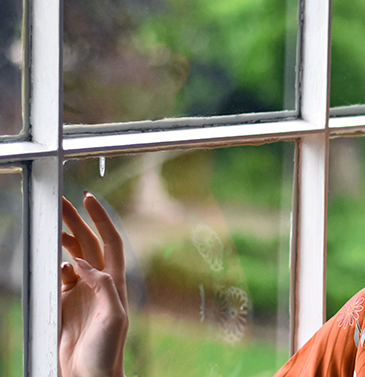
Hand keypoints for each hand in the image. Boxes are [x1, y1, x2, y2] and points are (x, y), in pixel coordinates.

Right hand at [60, 193, 128, 376]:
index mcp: (116, 282)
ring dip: (67, 238)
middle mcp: (101, 283)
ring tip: (56, 222)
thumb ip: (102, 285)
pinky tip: (56, 261)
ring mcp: (83, 292)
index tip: (89, 199)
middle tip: (62, 202)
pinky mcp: (67, 303)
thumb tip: (83, 262)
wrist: (91, 375)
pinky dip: (57, 264)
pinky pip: (62, 276)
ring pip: (75, 256)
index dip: (101, 219)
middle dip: (78, 221)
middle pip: (89, 243)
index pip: (110, 241)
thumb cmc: (107, 349)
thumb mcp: (113, 315)